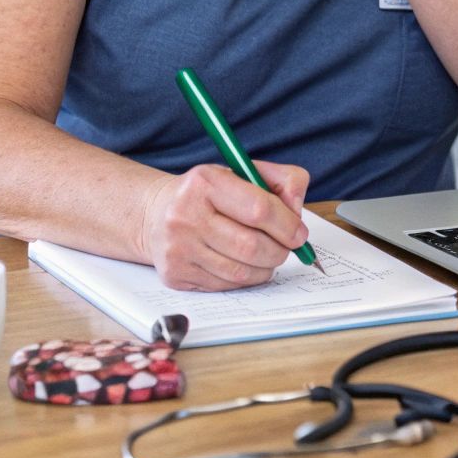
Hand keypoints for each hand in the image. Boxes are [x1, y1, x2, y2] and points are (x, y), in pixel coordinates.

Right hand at [138, 161, 309, 290]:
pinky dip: (245, 278)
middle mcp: (185, 215)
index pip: (259, 209)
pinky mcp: (175, 273)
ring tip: (267, 255)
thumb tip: (297, 210)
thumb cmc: (210, 194)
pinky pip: (225, 285)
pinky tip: (245, 264)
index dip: (287, 225)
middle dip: (279, 251)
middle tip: (287, 248)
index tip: (299, 234)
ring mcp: (177, 248)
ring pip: (240, 271)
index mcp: (205, 183)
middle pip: (251, 246)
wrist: (157, 213)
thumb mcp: (244, 172)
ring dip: (265, 267)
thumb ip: (283, 180)